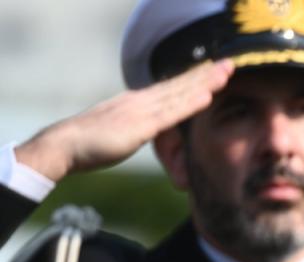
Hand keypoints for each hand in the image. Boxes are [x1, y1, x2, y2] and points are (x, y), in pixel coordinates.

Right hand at [14, 60, 234, 182]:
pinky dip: (191, 104)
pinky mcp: (141, 126)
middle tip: (229, 64)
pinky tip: (208, 96)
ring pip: (180, 94)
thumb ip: (135, 127)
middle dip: (205, 74)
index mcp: (136, 103)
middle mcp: (141, 101)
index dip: (192, 79)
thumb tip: (143, 129)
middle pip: (179, 85)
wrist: (65, 145)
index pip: (170, 88)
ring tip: (226, 72)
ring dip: (205, 83)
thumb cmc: (88, 143)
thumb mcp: (119, 131)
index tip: (211, 70)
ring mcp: (142, 111)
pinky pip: (171, 113)